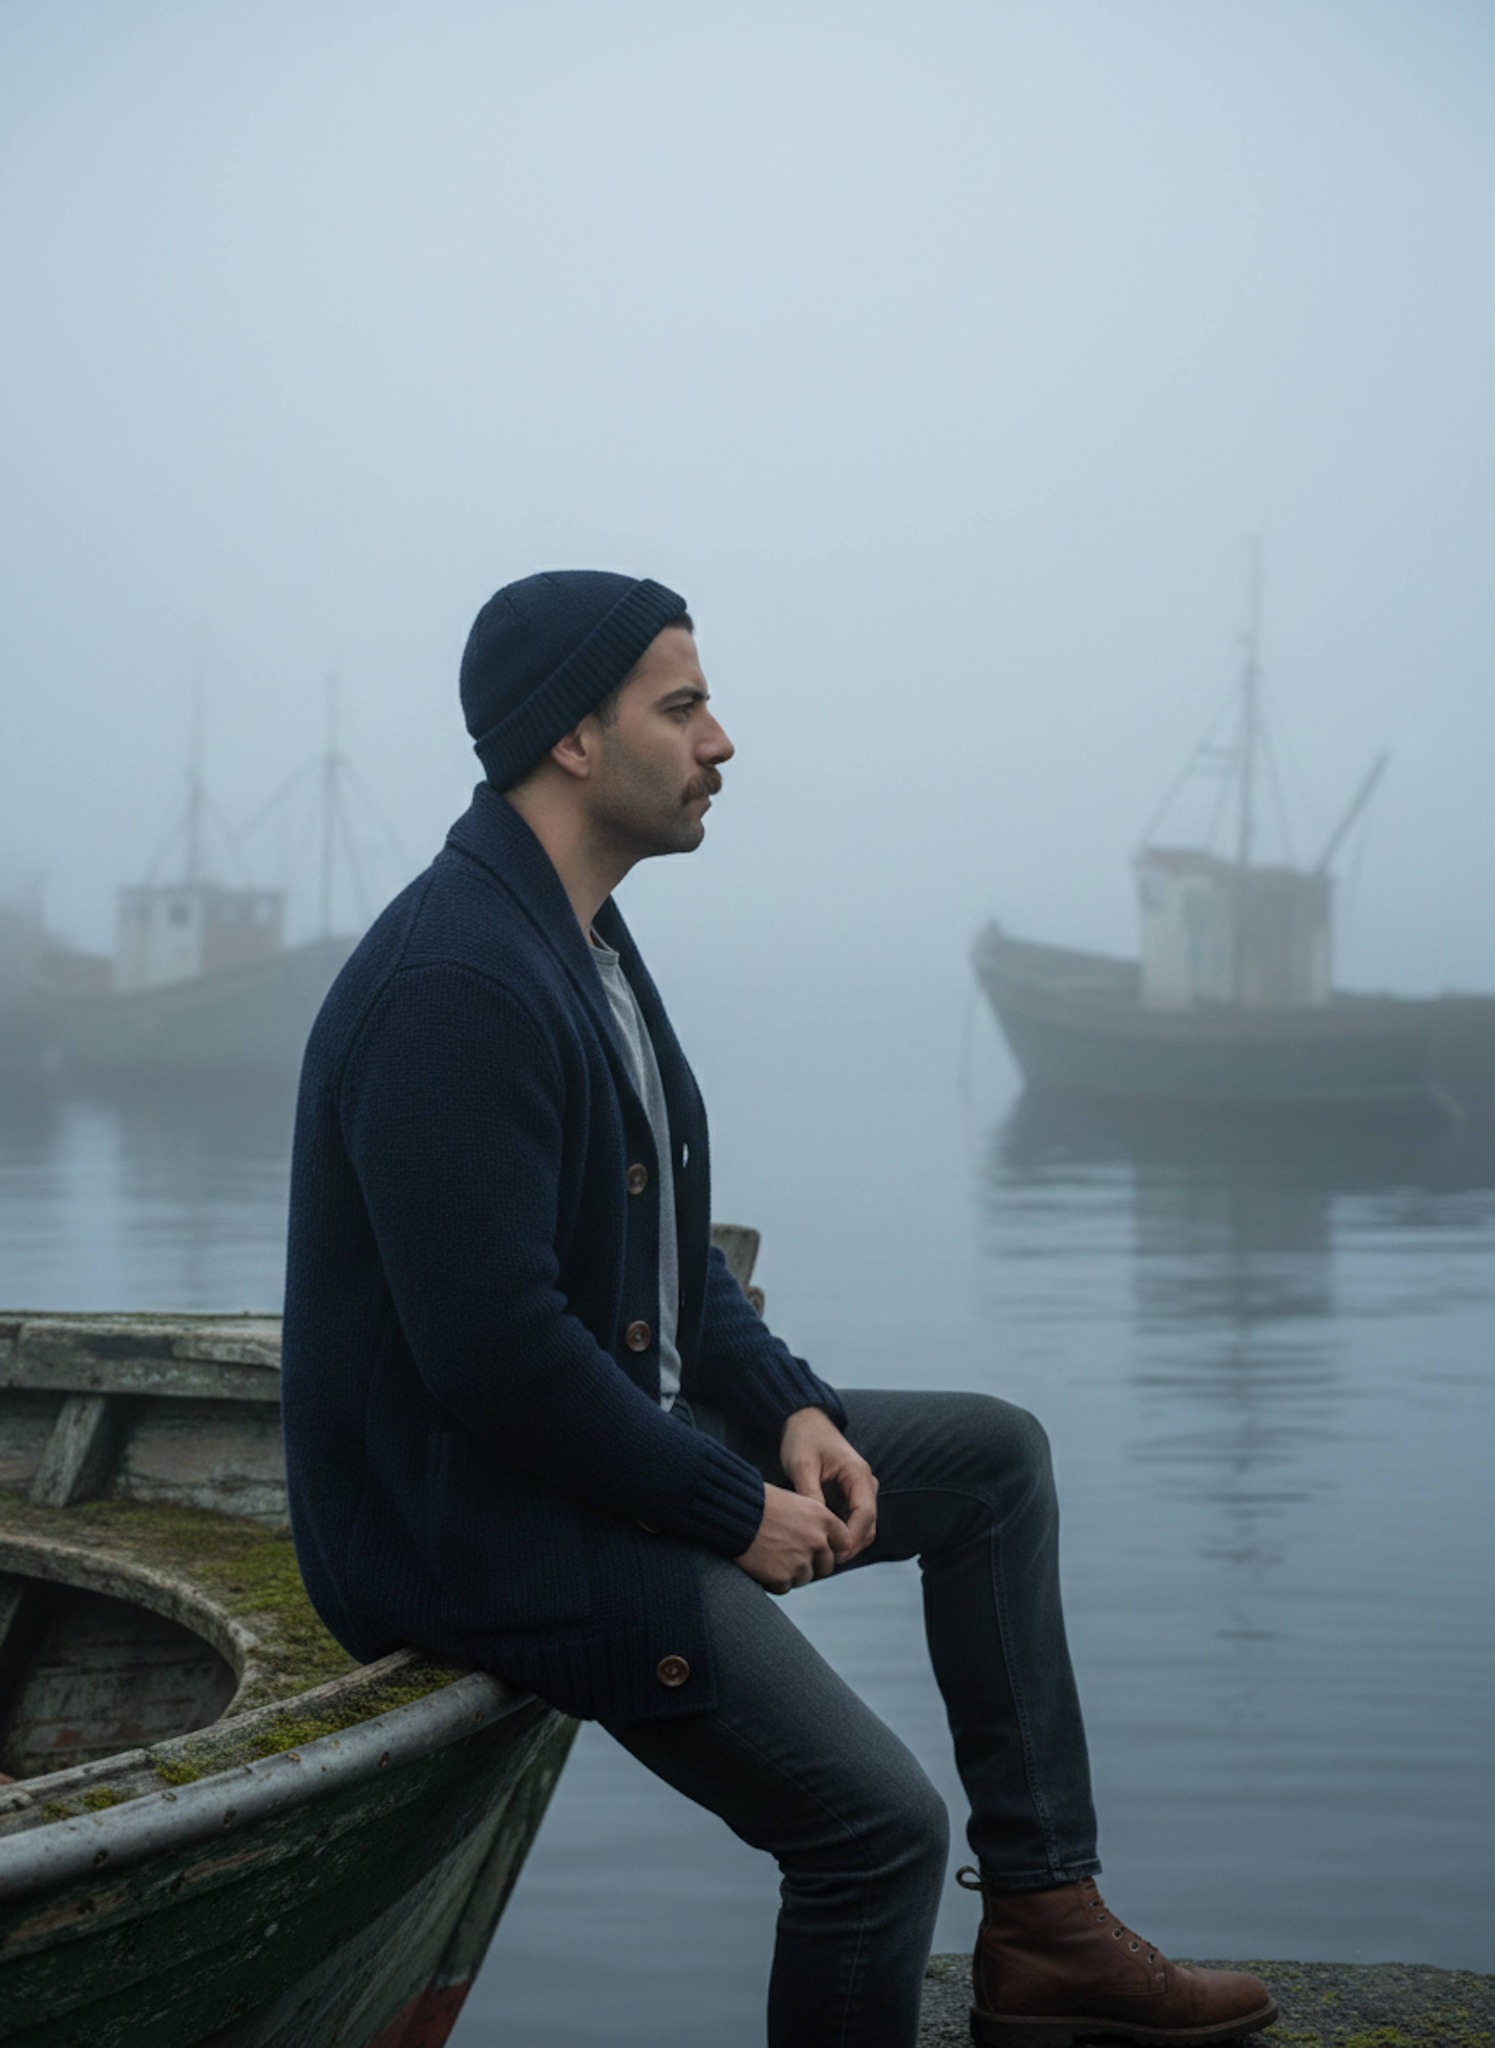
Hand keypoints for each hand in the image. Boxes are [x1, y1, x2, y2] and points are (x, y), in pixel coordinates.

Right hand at [735, 1482, 850, 1593]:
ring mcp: (800, 1561)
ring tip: (771, 1556)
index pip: (844, 1542)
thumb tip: (823, 1542)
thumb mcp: (795, 1501)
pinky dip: (774, 1581)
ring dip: (792, 1573)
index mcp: (822, 1518)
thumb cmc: (759, 1502)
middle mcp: (816, 1541)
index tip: (819, 1548)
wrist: (733, 1513)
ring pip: (805, 1578)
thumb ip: (814, 1522)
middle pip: (826, 1566)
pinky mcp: (783, 1577)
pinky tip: (761, 1565)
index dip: (832, 1547)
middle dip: (812, 1564)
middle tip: (790, 1556)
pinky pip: (785, 1587)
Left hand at [780, 1406, 877, 1561]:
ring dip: (847, 1542)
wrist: (805, 1422)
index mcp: (858, 1475)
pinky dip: (842, 1533)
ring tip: (823, 1555)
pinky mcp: (851, 1495)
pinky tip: (823, 1542)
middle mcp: (866, 1484)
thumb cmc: (804, 1439)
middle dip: (850, 1546)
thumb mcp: (802, 1465)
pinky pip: (853, 1521)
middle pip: (868, 1525)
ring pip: (863, 1526)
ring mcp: (860, 1490)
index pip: (866, 1515)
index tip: (834, 1553)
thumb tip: (818, 1525)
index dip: (852, 1538)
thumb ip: (811, 1494)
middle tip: (826, 1561)